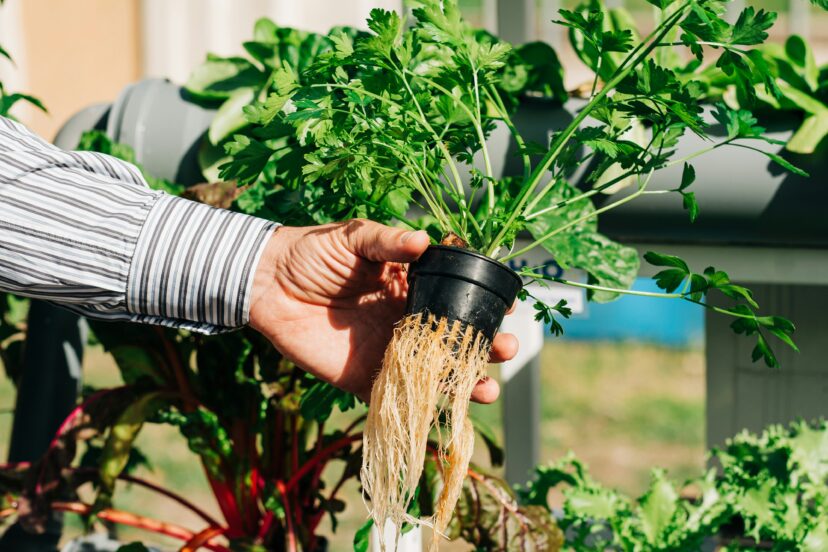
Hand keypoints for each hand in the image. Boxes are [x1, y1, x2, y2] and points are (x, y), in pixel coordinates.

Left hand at [248, 219, 518, 402]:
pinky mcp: (364, 378)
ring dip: (464, 382)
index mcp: (410, 285)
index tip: (509, 308)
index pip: (456, 297)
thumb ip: (387, 241)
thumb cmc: (312, 252)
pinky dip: (422, 408)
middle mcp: (406, 320)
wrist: (266, 283)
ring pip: (434, 373)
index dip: (484, 304)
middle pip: (454, 339)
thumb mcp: (353, 237)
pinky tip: (446, 411)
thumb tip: (424, 240)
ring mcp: (388, 351)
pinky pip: (398, 397)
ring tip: (487, 388)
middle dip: (485, 346)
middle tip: (506, 349)